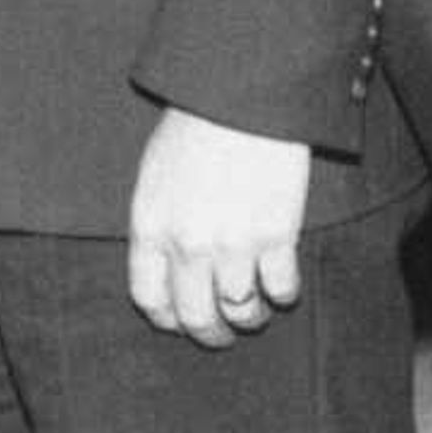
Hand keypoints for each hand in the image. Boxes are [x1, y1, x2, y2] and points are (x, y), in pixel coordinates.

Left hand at [123, 110, 308, 348]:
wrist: (240, 98)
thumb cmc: (194, 128)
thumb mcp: (154, 175)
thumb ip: (157, 223)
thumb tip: (166, 268)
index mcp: (150, 226)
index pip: (149, 298)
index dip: (167, 319)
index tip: (180, 322)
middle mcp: (188, 244)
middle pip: (197, 316)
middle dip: (210, 334)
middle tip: (221, 334)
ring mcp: (234, 243)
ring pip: (242, 311)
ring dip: (249, 317)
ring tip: (253, 311)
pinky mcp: (276, 236)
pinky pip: (281, 289)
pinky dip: (282, 294)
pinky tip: (280, 284)